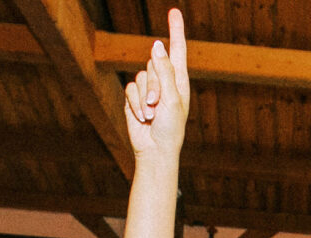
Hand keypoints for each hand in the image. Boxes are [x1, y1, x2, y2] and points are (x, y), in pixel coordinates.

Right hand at [123, 8, 189, 157]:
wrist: (155, 150)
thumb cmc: (170, 128)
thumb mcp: (171, 98)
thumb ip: (164, 71)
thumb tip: (157, 45)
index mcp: (180, 80)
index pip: (177, 50)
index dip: (175, 30)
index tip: (174, 11)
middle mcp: (164, 81)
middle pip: (153, 64)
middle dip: (154, 84)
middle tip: (157, 104)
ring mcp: (149, 89)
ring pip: (140, 77)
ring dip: (144, 98)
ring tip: (151, 114)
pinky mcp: (135, 98)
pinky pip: (130, 89)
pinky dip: (135, 104)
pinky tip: (142, 117)